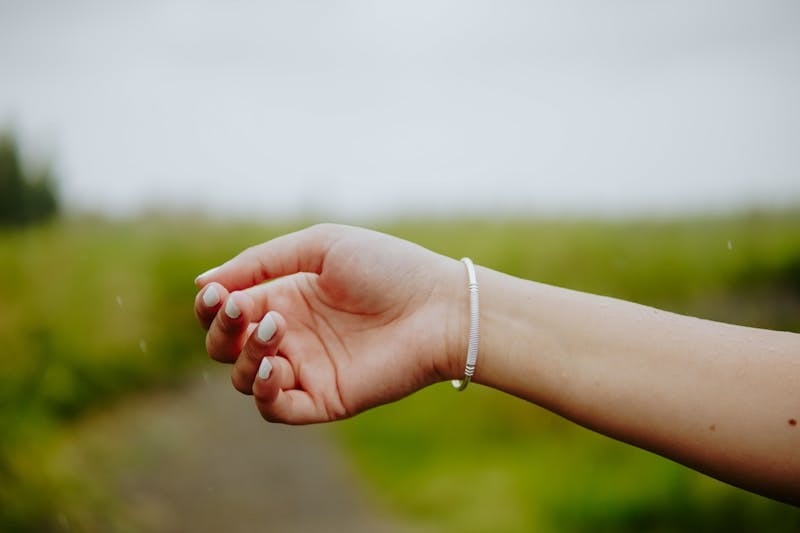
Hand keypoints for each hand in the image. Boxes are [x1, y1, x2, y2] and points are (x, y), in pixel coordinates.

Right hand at [194, 224, 465, 423]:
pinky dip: (264, 391)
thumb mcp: (319, 246)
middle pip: (226, 347)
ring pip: (245, 378)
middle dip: (220, 330)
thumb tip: (203, 283)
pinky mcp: (324, 399)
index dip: (211, 305)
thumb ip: (260, 263)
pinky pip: (275, 409)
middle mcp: (291, 335)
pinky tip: (277, 365)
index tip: (215, 294)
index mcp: (286, 296)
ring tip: (278, 328)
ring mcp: (306, 369)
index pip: (227, 309)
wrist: (439, 306)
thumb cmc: (386, 267)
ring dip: (246, 354)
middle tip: (240, 310)